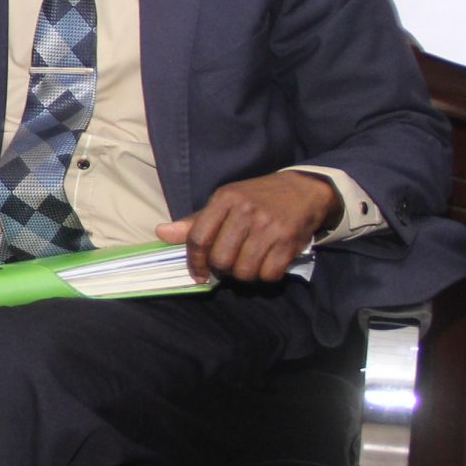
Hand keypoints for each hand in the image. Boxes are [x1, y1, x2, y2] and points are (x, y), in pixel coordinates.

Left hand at [155, 171, 342, 283]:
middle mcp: (246, 211)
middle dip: (222, 269)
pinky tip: (268, 264)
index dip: (194, 262)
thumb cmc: (257, 198)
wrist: (304, 189)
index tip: (198, 274)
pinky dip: (266, 276)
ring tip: (248, 263)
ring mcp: (269, 226)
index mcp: (225, 199)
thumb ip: (195, 221)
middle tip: (230, 264)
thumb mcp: (225, 201)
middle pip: (221, 259)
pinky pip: (269, 274)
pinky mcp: (289, 240)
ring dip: (244, 275)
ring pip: (244, 270)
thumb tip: (161, 233)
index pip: (198, 238)